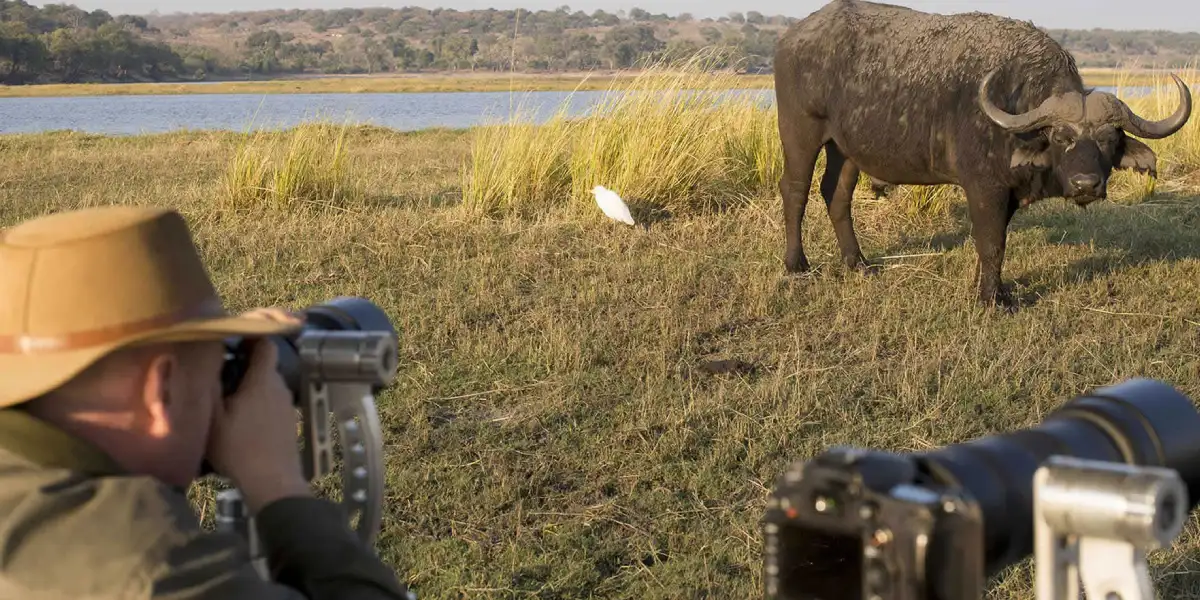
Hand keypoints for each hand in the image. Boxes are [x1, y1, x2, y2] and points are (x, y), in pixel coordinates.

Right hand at [206, 308, 310, 512]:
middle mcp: (280, 387)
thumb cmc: (239, 448)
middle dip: (243, 365)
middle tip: (218, 375)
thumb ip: (210, 386)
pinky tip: (240, 419)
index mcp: (263, 380)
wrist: (272, 481)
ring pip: (267, 385)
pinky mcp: (288, 421)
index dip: (249, 337)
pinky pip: (271, 402)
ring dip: (249, 386)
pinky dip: (257, 403)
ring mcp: (287, 405)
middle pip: (263, 365)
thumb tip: (206, 362)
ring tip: (225, 399)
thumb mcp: (213, 417)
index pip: (265, 343)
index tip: (229, 342)